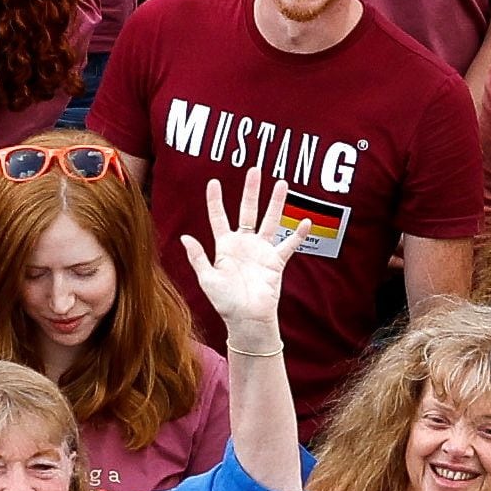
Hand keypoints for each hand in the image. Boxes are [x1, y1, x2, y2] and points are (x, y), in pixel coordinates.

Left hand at [180, 162, 296, 341]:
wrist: (247, 319)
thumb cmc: (224, 301)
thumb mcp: (206, 279)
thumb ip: (198, 258)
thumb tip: (185, 238)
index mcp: (224, 246)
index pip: (218, 217)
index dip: (215, 201)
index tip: (214, 182)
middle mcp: (244, 244)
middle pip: (248, 211)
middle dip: (251, 191)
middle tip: (254, 171)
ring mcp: (261, 251)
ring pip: (270, 221)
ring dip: (275, 204)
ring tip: (281, 184)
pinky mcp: (276, 262)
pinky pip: (289, 245)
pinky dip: (297, 234)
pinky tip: (304, 220)